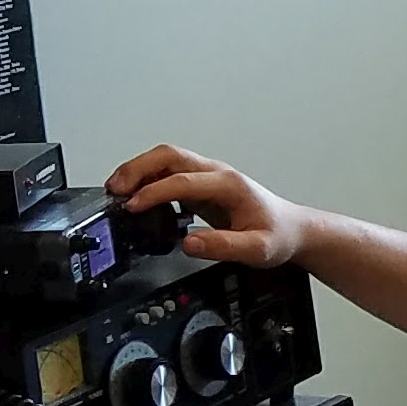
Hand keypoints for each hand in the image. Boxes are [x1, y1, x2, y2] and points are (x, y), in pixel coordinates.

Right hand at [105, 142, 310, 268]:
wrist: (291, 229)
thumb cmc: (277, 235)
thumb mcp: (257, 249)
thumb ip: (223, 246)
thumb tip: (188, 243)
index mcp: (229, 185)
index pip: (182, 180)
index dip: (154, 192)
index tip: (133, 206)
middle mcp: (216, 174)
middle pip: (169, 156)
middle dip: (137, 169)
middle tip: (115, 189)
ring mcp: (207, 177)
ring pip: (165, 159)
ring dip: (138, 170)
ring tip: (116, 190)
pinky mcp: (200, 186)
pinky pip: (167, 173)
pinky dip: (146, 179)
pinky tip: (134, 195)